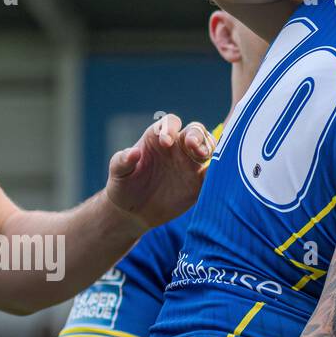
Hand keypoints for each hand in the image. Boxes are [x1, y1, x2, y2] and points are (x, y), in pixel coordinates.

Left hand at [104, 114, 212, 230]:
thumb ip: (122, 161)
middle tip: (194, 147)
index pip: (170, 123)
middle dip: (197, 135)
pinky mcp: (199, 181)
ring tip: (205, 157)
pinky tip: (216, 173)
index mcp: (158, 139)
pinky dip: (217, 170)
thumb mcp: (118, 174)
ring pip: (208, 147)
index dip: (170, 128)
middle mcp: (177, 147)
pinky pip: (213, 171)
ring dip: (210, 148)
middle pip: (195, 130)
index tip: (166, 142)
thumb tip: (132, 152)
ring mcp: (190, 163)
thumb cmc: (124, 187)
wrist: (134, 213)